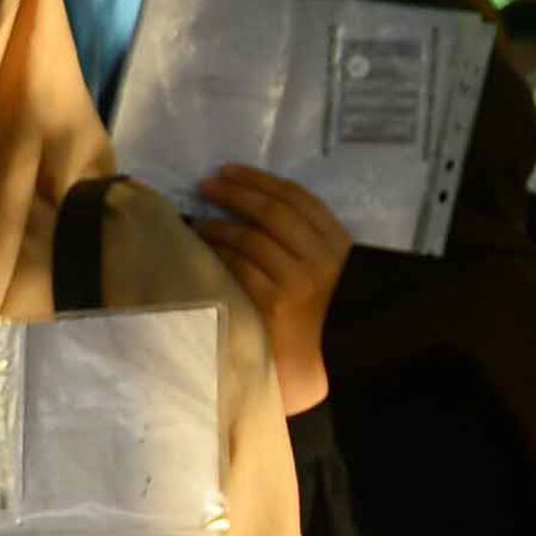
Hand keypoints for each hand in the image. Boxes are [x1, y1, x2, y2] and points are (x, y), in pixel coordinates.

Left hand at [194, 165, 352, 415]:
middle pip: (272, 211)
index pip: (297, 197)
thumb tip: (249, 201)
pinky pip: (239, 268)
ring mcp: (300, 281)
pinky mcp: (276, 304)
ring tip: (197, 220)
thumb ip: (298, 238)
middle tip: (206, 185)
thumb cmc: (312, 314)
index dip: (259, 179)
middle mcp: (323, 258)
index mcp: (338, 243)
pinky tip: (202, 248)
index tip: (229, 170)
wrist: (317, 365)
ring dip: (219, 225)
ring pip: (252, 238)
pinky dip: (218, 253)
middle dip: (235, 193)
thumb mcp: (320, 269)